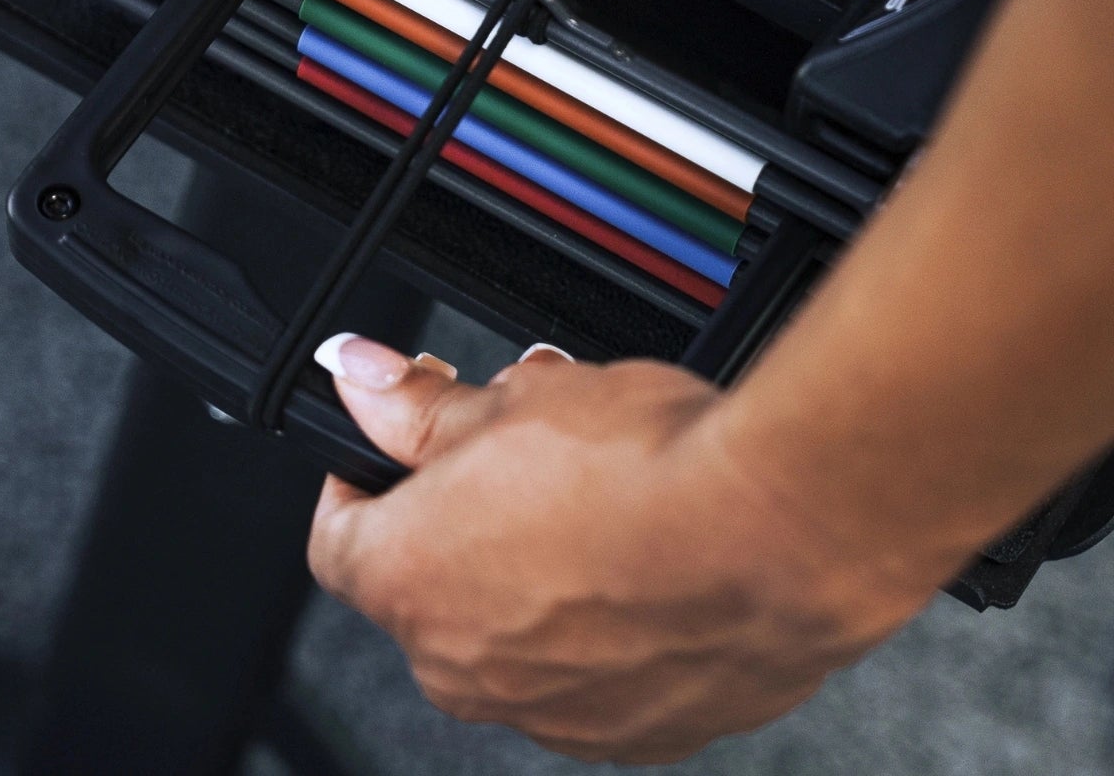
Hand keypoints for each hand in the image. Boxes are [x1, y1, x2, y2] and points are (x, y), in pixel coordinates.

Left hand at [305, 335, 933, 763]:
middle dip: (468, 502)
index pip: (338, 536)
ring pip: (518, 629)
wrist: (775, 535)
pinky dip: (611, 618)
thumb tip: (362, 380)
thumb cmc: (647, 468)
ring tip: (604, 481)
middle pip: (434, 581)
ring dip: (541, 563)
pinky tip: (653, 549)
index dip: (363, 473)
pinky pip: (597, 672)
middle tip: (523, 437)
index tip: (395, 436)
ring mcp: (553, 715)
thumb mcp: (515, 399)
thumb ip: (421, 406)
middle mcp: (468, 671)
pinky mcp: (641, 733)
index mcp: (412, 583)